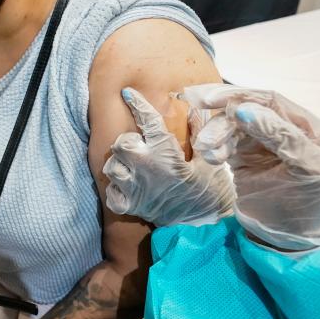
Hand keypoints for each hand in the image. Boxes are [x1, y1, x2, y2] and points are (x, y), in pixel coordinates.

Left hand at [102, 87, 235, 225]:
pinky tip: (128, 185)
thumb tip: (193, 108)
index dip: (138, 104)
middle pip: (120, 144)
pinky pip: (110, 192)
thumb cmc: (209, 190)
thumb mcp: (209, 160)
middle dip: (127, 141)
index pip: (149, 122)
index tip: (128, 93)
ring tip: (133, 166)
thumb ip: (199, 133)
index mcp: (167, 155)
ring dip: (119, 164)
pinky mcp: (130, 207)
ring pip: (111, 166)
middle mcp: (147, 170)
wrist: (205, 225)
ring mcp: (136, 189)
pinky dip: (116, 188)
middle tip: (139, 146)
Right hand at [180, 84, 319, 249]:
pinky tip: (211, 157)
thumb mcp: (307, 168)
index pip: (271, 101)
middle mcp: (284, 132)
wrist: (292, 243)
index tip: (212, 100)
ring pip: (233, 128)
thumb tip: (245, 111)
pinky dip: (215, 148)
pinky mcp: (244, 160)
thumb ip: (281, 136)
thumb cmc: (311, 206)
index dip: (242, 97)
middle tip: (204, 133)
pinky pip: (225, 144)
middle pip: (248, 112)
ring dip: (216, 135)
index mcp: (309, 128)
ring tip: (206, 151)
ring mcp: (262, 146)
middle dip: (224, 120)